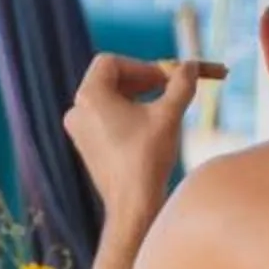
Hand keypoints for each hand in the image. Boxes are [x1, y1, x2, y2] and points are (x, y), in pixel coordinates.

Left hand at [64, 54, 196, 228]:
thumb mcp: (169, 114)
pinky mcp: (87, 147)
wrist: (133, 205)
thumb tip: (191, 66)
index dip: (141, 66)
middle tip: (171, 88)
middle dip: (143, 80)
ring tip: (165, 108)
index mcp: (89, 96)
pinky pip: (107, 119)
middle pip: (110, 79)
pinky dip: (128, 115)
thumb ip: (181, 84)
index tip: (166, 79)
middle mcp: (77, 110)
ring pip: (110, 100)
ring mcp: (79, 131)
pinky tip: (151, 128)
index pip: (111, 63)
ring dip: (138, 98)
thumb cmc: (147, 157)